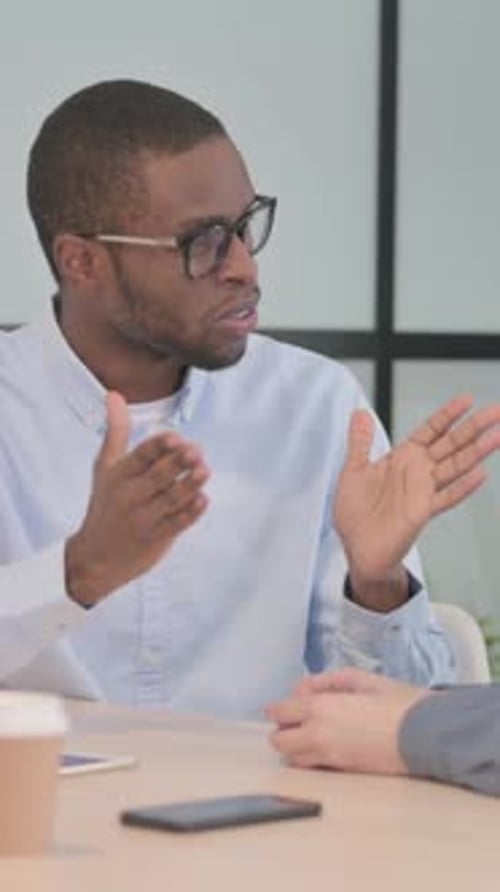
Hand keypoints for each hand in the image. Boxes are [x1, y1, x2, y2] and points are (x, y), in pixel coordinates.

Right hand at [66, 391, 209, 605]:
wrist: (95, 558)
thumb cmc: (105, 505)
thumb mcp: (104, 467)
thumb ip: (116, 431)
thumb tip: (115, 395)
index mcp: (119, 475)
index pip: (140, 457)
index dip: (159, 447)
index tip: (176, 438)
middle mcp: (130, 496)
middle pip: (158, 476)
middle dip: (178, 463)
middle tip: (197, 451)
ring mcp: (144, 518)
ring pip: (170, 499)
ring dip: (189, 485)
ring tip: (205, 471)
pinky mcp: (157, 538)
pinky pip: (176, 524)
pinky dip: (190, 513)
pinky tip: (203, 500)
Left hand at [267, 668, 429, 774]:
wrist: (426, 735)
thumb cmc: (399, 704)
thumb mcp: (362, 679)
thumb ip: (328, 681)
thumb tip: (305, 688)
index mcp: (320, 707)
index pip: (279, 713)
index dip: (280, 708)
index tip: (287, 705)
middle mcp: (318, 735)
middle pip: (279, 741)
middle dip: (283, 731)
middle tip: (298, 722)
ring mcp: (329, 757)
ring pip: (293, 760)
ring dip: (296, 748)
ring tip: (314, 736)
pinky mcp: (343, 772)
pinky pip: (314, 768)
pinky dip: (312, 760)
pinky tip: (329, 748)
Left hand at [335, 395, 499, 607]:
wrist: (357, 547)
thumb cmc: (355, 512)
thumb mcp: (354, 470)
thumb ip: (360, 441)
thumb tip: (359, 413)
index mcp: (403, 458)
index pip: (431, 431)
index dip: (448, 415)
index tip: (467, 400)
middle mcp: (418, 472)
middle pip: (452, 444)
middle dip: (474, 427)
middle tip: (497, 412)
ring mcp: (423, 491)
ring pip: (456, 466)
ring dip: (477, 451)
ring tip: (496, 436)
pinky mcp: (422, 512)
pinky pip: (446, 497)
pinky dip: (463, 487)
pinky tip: (480, 475)